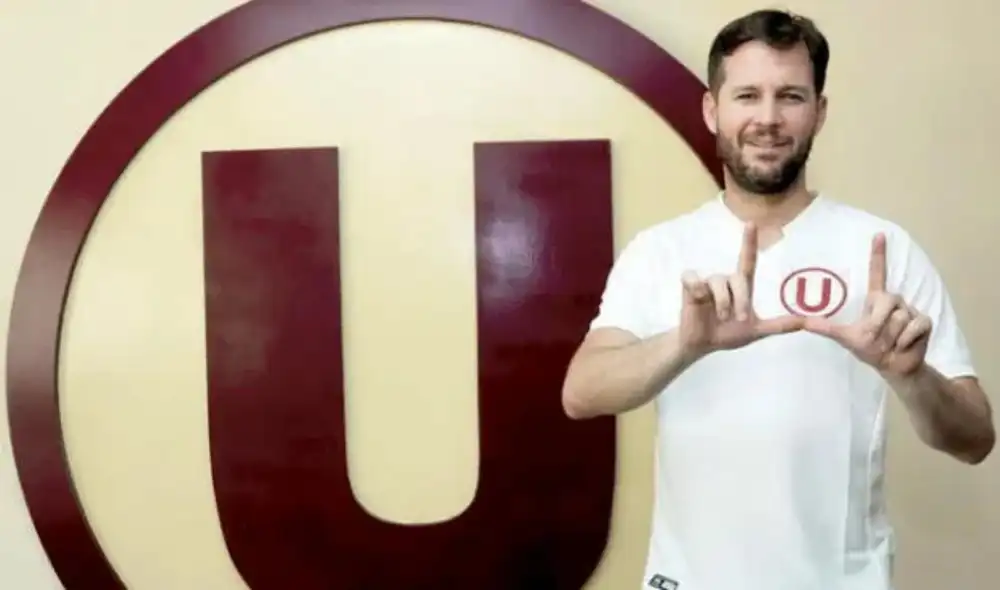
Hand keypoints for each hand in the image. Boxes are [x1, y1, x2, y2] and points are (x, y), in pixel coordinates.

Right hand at [678, 222, 804, 357]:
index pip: (747, 261)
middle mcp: (725, 281)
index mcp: (741, 287)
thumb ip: (780, 325)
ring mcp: (706, 283)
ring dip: (721, 302)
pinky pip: (692, 278)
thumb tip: (807, 322)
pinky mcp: (689, 286)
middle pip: (737, 278)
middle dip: (740, 300)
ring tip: (720, 317)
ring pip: (717, 281)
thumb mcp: (756, 331)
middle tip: (739, 318)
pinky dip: (696, 288)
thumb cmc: (728, 334)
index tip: (751, 223)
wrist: (702, 345)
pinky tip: (697, 298)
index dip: (749, 242)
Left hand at [804, 233, 930, 376]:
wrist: (893, 366)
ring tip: (890, 342)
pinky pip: (914, 326)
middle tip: (877, 338)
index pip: (876, 272)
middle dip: (878, 324)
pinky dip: (906, 341)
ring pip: (900, 317)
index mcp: (874, 300)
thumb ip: (824, 328)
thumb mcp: (844, 338)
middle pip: (886, 301)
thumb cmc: (869, 348)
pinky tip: (904, 345)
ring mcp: (910, 309)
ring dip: (891, 336)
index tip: (878, 234)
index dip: (877, 254)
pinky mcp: (924, 321)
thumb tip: (799, 323)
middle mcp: (892, 300)